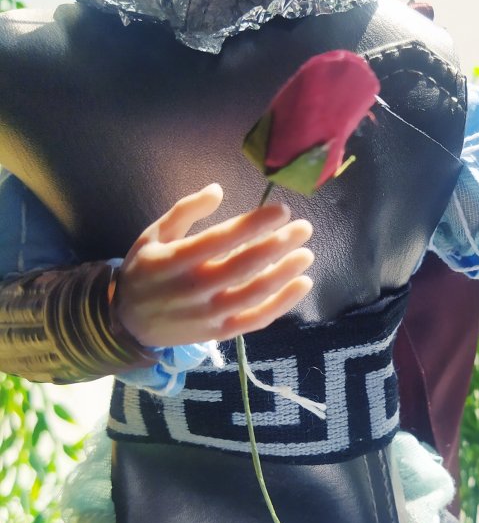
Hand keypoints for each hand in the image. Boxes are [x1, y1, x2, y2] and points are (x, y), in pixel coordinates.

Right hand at [115, 183, 313, 346]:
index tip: (282, 210)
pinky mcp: (219, 333)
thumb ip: (184, 211)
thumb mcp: (153, 234)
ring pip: (253, 295)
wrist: (128, 322)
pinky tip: (302, 284)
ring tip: (306, 254)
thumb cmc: (145, 270)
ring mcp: (207, 315)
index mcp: (174, 260)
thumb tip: (217, 190)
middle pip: (242, 266)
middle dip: (277, 245)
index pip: (220, 239)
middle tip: (304, 228)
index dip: (254, 224)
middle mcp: (192, 289)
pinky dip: (282, 304)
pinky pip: (255, 320)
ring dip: (284, 274)